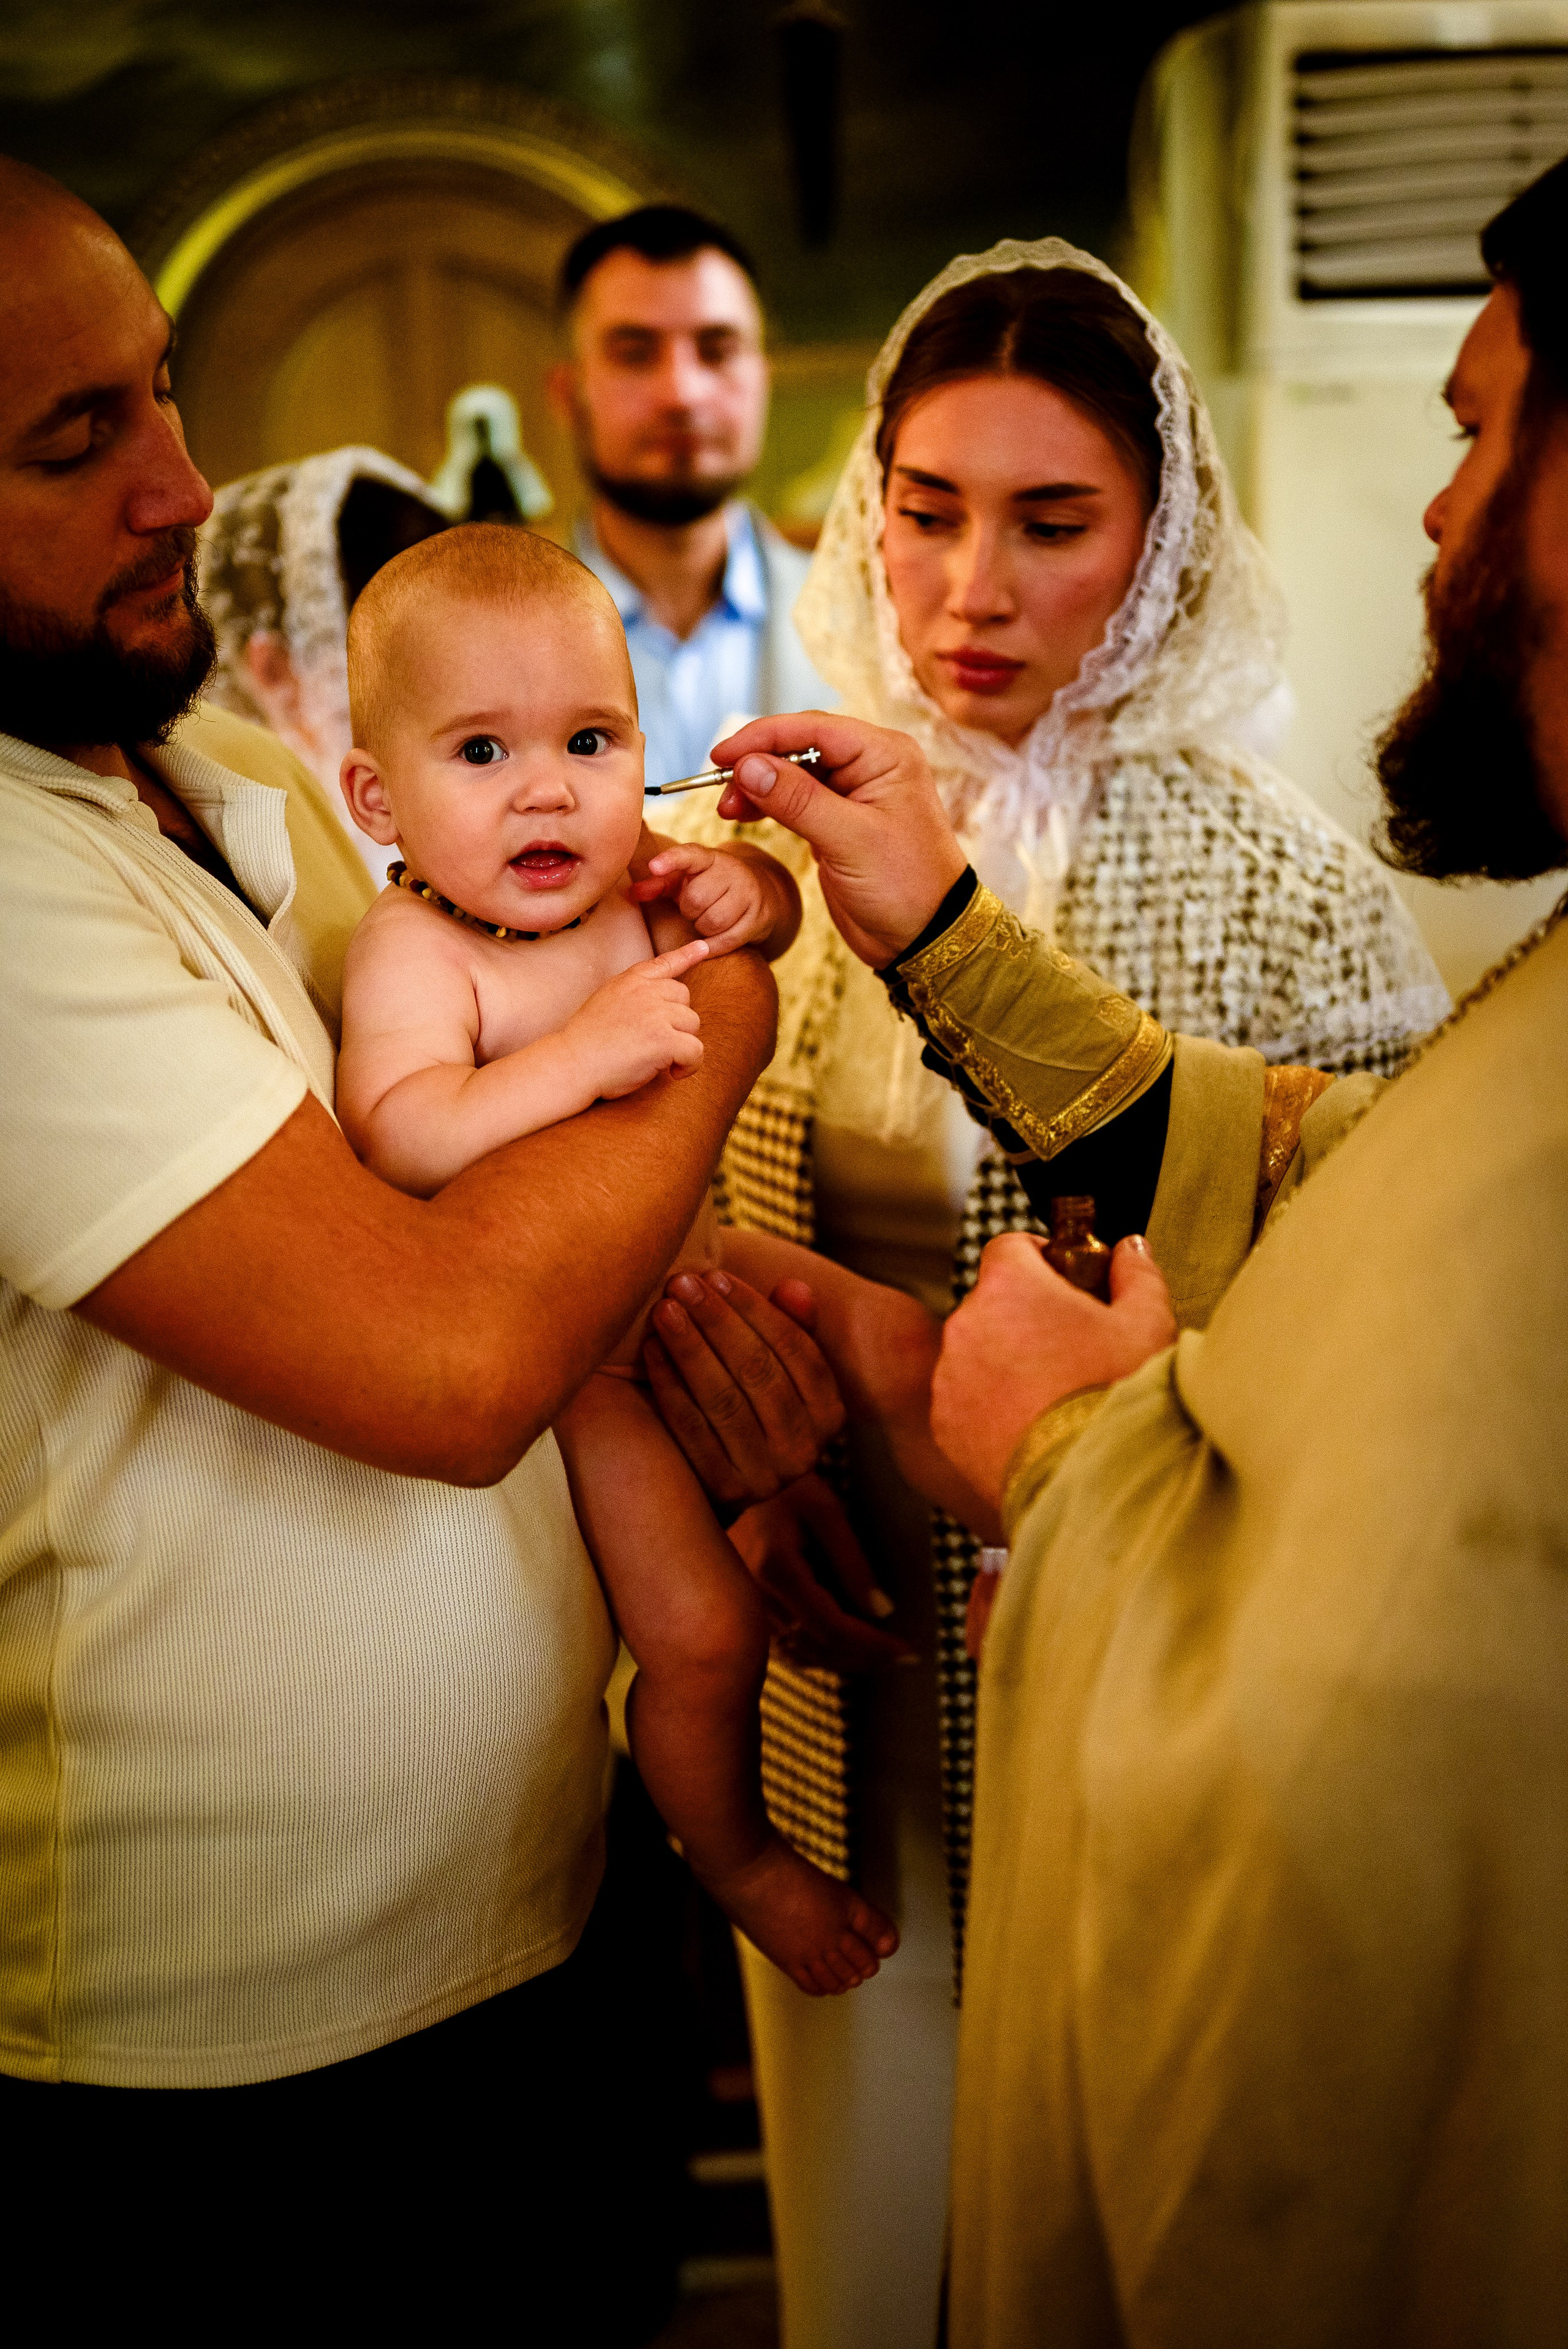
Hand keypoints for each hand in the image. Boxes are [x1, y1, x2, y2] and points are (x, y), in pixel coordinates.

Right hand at [560, 940, 708, 1097]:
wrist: (572, 1064)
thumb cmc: (586, 1043)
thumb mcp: (605, 1002)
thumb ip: (631, 995)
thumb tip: (659, 1000)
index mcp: (629, 981)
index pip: (663, 963)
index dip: (686, 955)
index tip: (703, 947)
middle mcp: (645, 992)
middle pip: (684, 998)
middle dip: (676, 1020)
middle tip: (655, 1041)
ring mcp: (656, 1014)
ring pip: (693, 1024)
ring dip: (682, 1043)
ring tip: (660, 1059)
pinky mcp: (665, 1039)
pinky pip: (696, 1051)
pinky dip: (689, 1066)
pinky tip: (672, 1073)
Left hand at [629, 843, 775, 955]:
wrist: (759, 893)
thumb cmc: (710, 886)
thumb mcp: (685, 880)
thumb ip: (658, 884)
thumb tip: (632, 893)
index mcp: (709, 858)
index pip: (689, 855)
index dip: (671, 860)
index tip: (654, 866)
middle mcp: (732, 870)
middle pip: (696, 899)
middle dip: (689, 910)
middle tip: (694, 908)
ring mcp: (749, 893)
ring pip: (713, 921)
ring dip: (702, 927)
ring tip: (706, 920)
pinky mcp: (759, 917)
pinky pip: (728, 939)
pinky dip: (714, 945)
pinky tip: (712, 939)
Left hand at [642, 1269, 845, 1510]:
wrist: (718, 1487)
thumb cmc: (750, 1409)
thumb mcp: (781, 1372)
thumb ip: (793, 1328)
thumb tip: (795, 1288)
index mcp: (829, 1413)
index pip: (796, 1350)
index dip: (755, 1309)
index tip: (716, 1276)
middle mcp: (806, 1449)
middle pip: (759, 1372)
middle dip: (717, 1321)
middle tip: (682, 1283)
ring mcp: (767, 1476)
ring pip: (724, 1400)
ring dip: (691, 1348)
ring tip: (664, 1310)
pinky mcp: (725, 1493)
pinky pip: (693, 1430)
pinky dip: (670, 1386)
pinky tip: (651, 1351)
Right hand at [708, 712, 967, 968]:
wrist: (927, 937)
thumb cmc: (905, 886)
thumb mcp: (849, 840)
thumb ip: (797, 800)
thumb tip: (748, 766)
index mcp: (884, 755)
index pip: (813, 729)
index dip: (763, 737)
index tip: (722, 756)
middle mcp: (870, 765)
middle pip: (799, 747)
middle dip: (756, 763)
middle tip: (720, 788)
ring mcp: (853, 793)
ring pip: (792, 774)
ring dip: (757, 786)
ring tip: (727, 809)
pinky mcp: (838, 821)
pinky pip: (795, 800)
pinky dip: (768, 805)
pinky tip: (744, 815)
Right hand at [730, 1473, 917, 1672]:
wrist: (734, 1480)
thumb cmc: (787, 1488)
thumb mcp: (826, 1512)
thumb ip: (853, 1562)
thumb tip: (882, 1612)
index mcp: (775, 1569)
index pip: (832, 1628)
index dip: (874, 1646)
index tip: (910, 1652)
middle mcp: (754, 1597)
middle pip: (818, 1649)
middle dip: (866, 1659)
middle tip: (904, 1658)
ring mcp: (744, 1607)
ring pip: (801, 1655)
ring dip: (844, 1661)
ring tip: (881, 1654)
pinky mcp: (744, 1609)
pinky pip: (785, 1647)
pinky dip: (819, 1653)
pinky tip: (845, 1646)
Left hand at [932, 1233, 1175, 1509]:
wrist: (1093, 1484)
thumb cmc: (1119, 1396)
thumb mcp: (1147, 1324)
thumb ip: (1137, 1275)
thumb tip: (1132, 1249)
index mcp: (1010, 1286)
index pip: (1010, 1246)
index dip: (1040, 1257)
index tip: (1064, 1277)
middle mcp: (967, 1324)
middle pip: (993, 1302)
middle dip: (1027, 1315)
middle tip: (1072, 1344)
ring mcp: (950, 1377)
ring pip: (977, 1353)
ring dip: (1006, 1362)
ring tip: (1055, 1394)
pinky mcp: (945, 1425)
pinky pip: (966, 1400)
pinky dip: (990, 1406)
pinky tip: (1033, 1426)